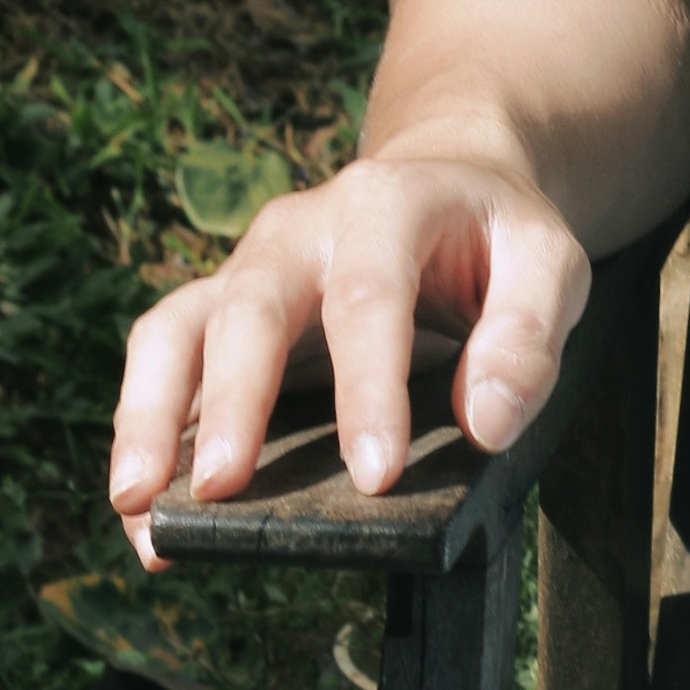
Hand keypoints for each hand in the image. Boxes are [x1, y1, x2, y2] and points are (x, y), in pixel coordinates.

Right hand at [110, 138, 590, 565]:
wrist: (450, 179)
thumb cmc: (498, 236)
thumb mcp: (548, 263)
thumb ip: (528, 339)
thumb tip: (488, 427)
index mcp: (387, 204)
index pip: (371, 297)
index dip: (369, 389)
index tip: (376, 476)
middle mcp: (300, 230)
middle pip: (252, 307)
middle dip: (234, 401)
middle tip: (223, 490)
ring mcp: (249, 269)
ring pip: (178, 329)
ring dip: (151, 418)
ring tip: (142, 509)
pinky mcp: (218, 309)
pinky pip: (162, 358)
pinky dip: (144, 428)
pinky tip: (144, 510)